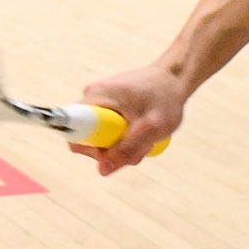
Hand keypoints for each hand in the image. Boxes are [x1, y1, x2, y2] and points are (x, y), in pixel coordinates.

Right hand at [71, 64, 186, 175]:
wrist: (174, 78)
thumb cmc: (165, 98)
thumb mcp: (151, 128)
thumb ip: (127, 150)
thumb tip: (102, 170)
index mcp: (97, 96)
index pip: (74, 132)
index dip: (91, 148)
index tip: (115, 147)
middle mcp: (92, 97)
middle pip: (87, 138)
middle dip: (111, 149)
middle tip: (138, 144)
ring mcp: (99, 101)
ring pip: (100, 137)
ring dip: (121, 144)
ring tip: (144, 135)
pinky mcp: (107, 106)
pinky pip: (107, 130)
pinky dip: (124, 136)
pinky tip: (141, 130)